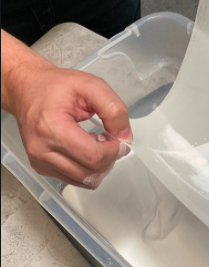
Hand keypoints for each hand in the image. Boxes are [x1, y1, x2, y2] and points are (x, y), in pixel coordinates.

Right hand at [7, 63, 131, 188]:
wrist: (26, 89)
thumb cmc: (55, 86)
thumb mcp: (91, 86)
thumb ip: (114, 110)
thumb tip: (125, 137)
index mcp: (51, 128)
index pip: (93, 156)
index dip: (114, 151)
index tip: (119, 140)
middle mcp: (41, 149)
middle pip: (90, 172)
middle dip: (108, 159)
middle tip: (109, 141)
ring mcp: (40, 161)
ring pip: (84, 180)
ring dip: (100, 166)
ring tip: (97, 144)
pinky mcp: (41, 168)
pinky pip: (75, 180)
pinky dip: (88, 169)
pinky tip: (86, 150)